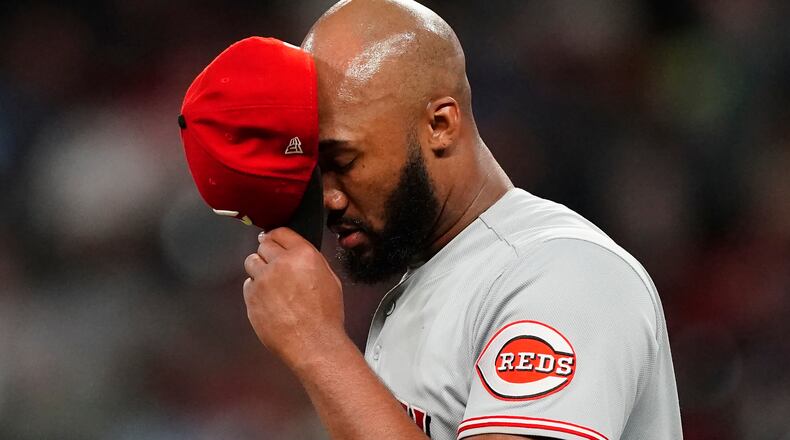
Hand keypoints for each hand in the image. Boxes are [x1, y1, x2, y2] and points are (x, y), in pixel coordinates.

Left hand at [243, 227, 345, 365]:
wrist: (313, 343)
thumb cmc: (325, 317)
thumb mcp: (329, 279)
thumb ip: (310, 261)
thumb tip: (298, 254)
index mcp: (303, 255)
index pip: (280, 232)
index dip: (276, 236)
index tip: (273, 239)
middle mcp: (280, 264)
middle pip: (263, 245)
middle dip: (268, 253)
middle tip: (275, 266)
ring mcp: (263, 281)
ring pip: (251, 263)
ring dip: (259, 269)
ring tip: (272, 285)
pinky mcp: (251, 298)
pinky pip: (248, 285)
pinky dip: (255, 290)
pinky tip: (269, 301)